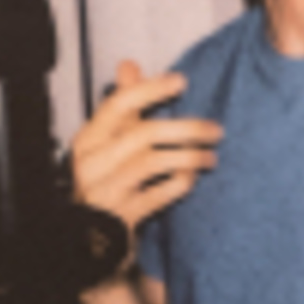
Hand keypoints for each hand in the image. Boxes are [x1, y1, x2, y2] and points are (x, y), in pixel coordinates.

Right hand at [68, 59, 221, 234]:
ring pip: (153, 162)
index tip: (181, 81)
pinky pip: (158, 194)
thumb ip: (122, 105)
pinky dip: (179, 183)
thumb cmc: (105, 182)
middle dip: (186, 128)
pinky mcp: (121, 215)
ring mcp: (105, 190)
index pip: (118, 104)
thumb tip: (129, 65)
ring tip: (211, 157)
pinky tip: (191, 179)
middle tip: (215, 130)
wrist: (92, 238)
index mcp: (88, 139)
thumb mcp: (108, 142)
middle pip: (143, 133)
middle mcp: (92, 162)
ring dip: (189, 156)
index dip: (151, 89)